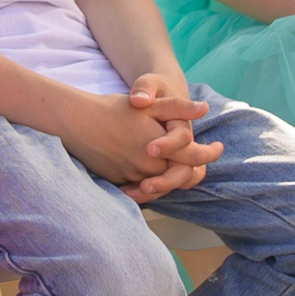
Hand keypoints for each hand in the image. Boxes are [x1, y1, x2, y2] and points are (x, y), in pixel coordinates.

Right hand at [60, 87, 217, 196]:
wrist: (76, 122)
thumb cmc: (112, 110)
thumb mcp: (148, 105)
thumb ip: (178, 108)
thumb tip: (204, 108)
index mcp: (161, 148)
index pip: (196, 158)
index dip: (210, 153)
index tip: (218, 147)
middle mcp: (149, 167)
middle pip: (182, 176)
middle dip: (193, 169)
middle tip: (201, 161)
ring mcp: (133, 177)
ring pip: (163, 185)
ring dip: (174, 178)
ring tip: (180, 167)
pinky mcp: (119, 182)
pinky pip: (143, 189)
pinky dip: (153, 185)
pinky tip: (155, 176)